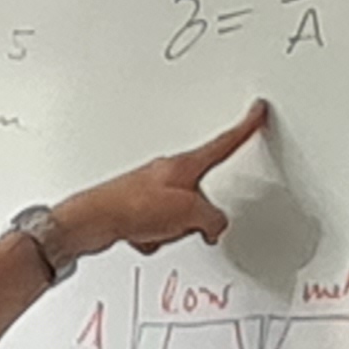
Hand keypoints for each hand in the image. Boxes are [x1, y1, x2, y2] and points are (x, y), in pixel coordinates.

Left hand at [55, 101, 271, 260]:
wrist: (92, 221)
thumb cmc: (132, 207)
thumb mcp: (189, 213)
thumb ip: (213, 218)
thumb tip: (215, 226)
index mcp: (184, 165)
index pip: (224, 143)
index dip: (245, 128)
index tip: (257, 111)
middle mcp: (167, 172)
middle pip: (201, 194)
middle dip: (197, 215)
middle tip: (186, 225)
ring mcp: (150, 190)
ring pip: (180, 215)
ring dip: (174, 229)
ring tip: (157, 232)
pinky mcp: (137, 209)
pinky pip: (160, 227)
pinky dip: (156, 236)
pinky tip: (143, 237)